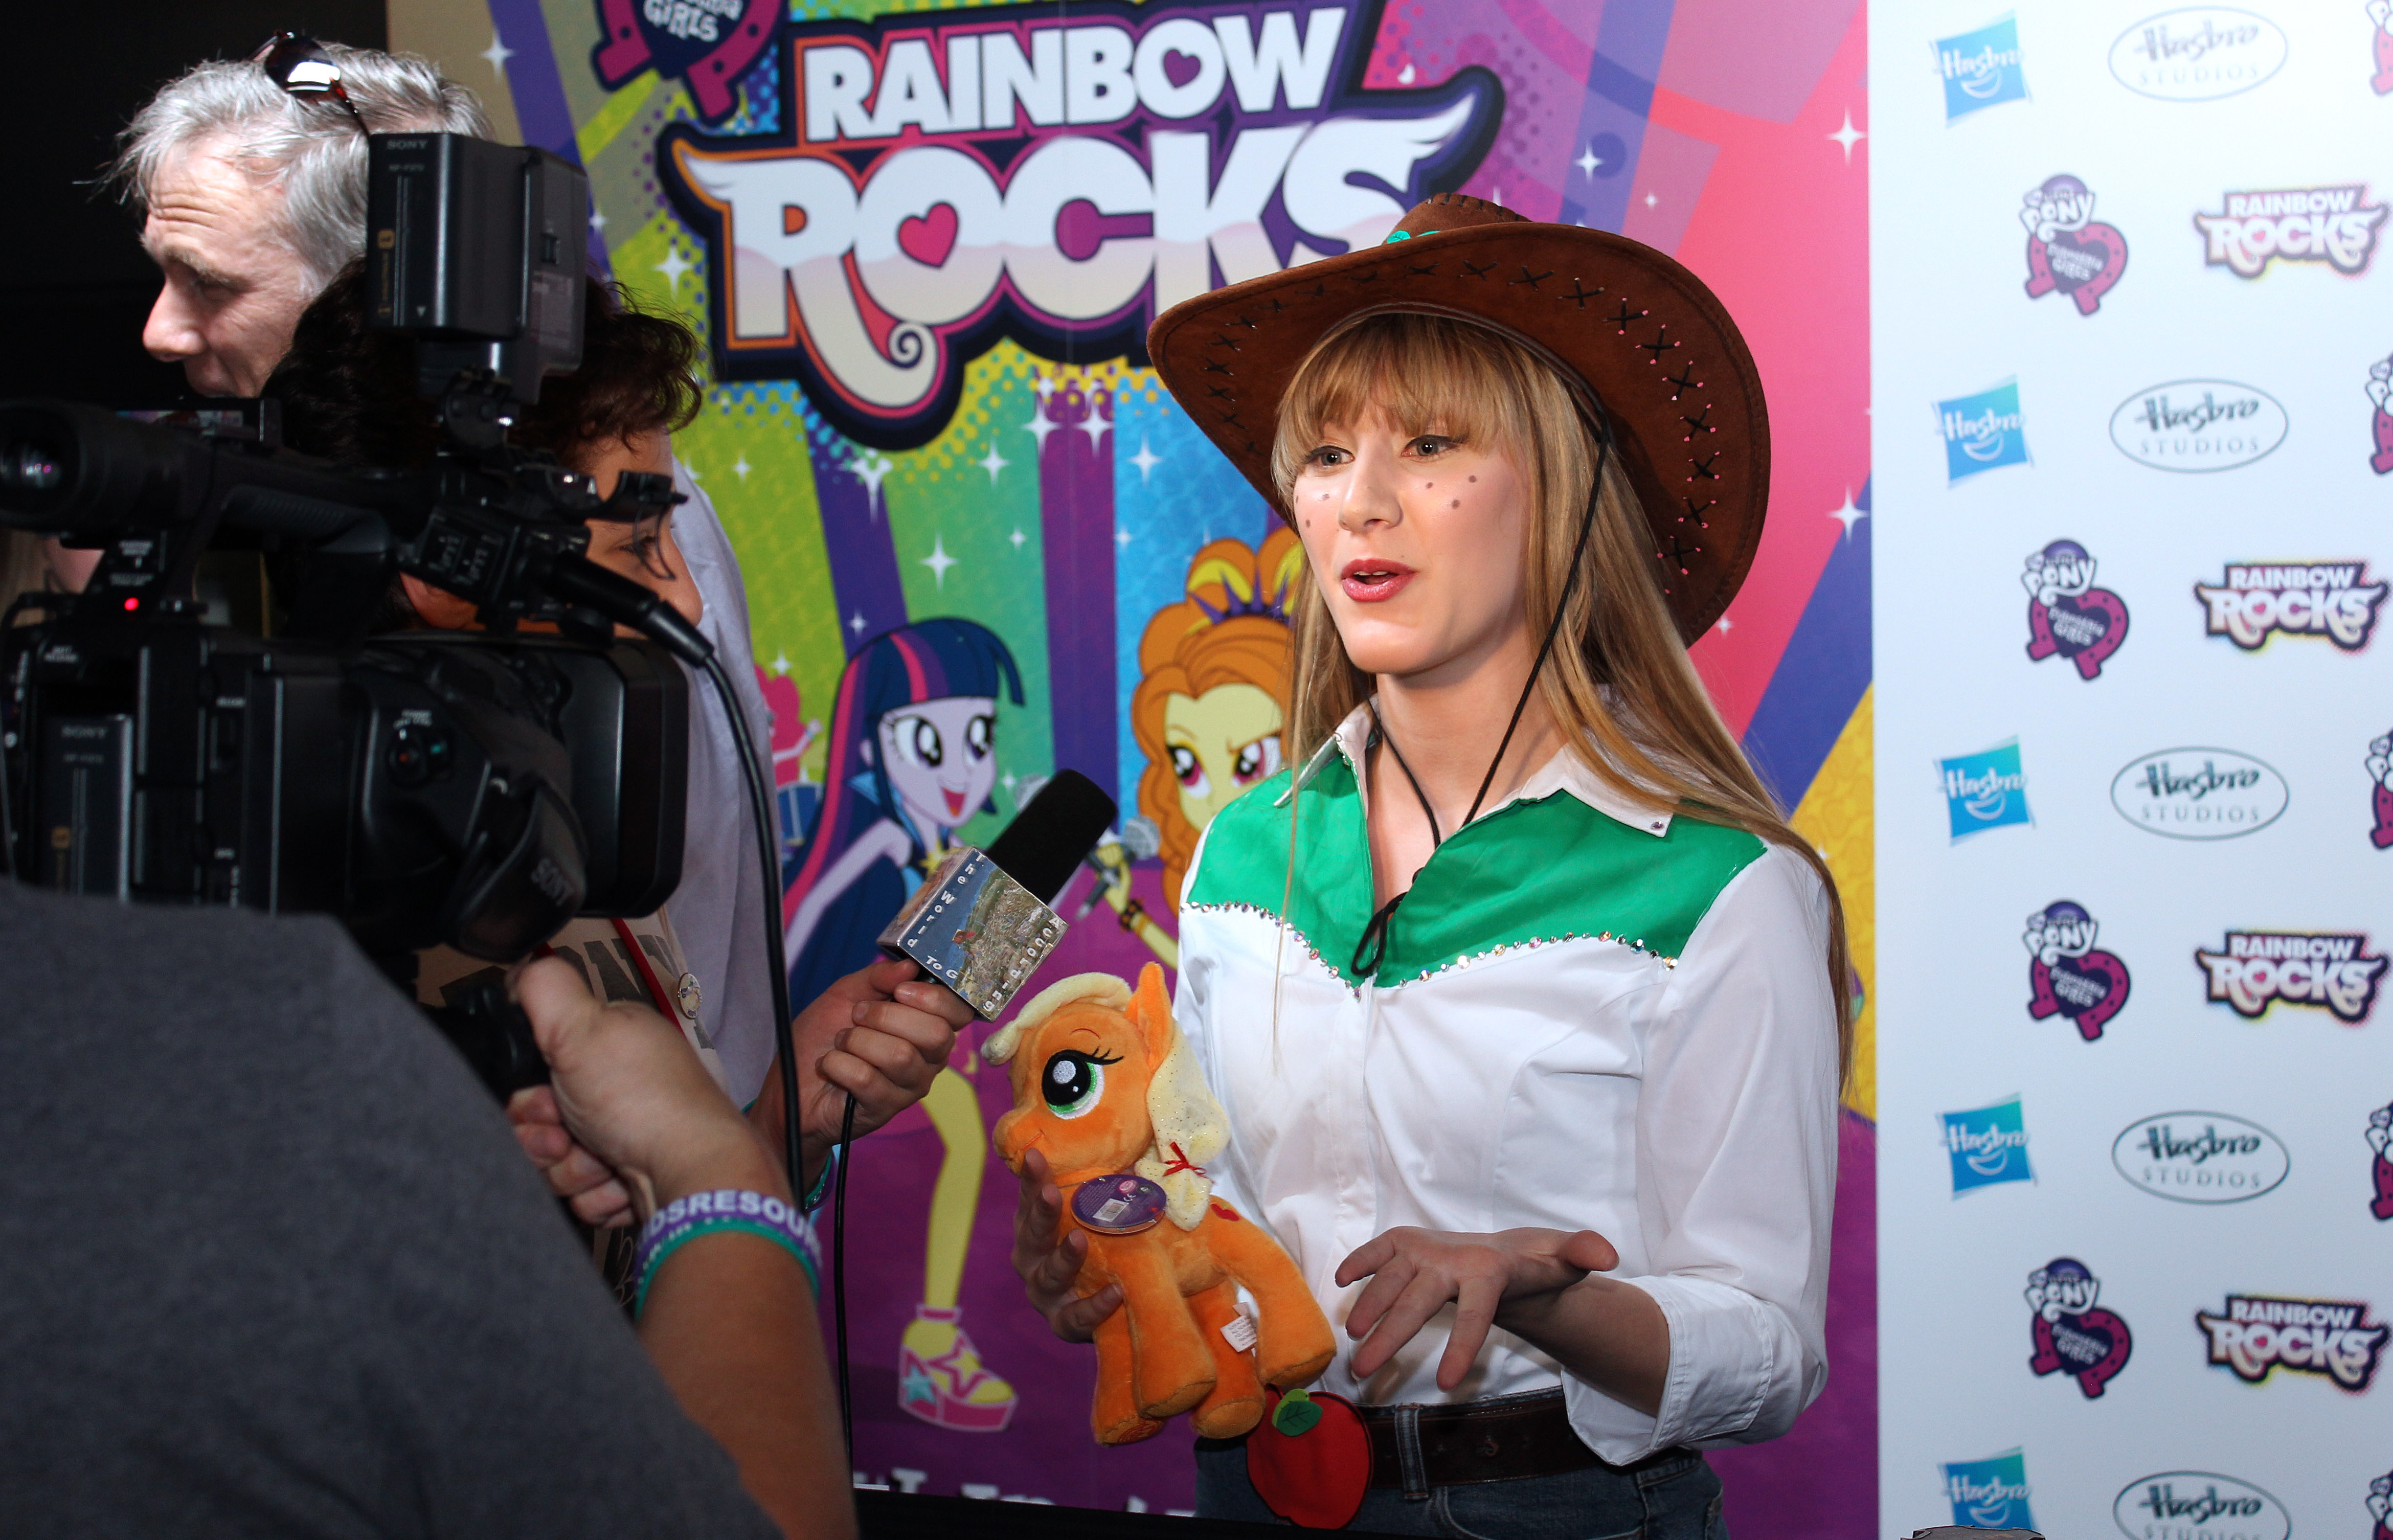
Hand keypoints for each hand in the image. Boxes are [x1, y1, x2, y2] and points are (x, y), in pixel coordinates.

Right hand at [505, 956, 781, 1225]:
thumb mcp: (585, 1027)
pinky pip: (582, 1196)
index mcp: (610, 1046)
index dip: (527, 1091)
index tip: (541, 1098)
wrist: (689, 1175)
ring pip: (556, 1163)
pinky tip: (621, 1182)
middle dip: (545, 1136)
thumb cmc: (648, 1102)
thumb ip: (546, 989)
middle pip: (540, 1123)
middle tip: (568, 1133)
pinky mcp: (628, 1181)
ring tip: (603, 1160)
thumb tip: (524, 968)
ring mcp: (625, 1137)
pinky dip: (595, 1195)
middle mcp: (619, 1089)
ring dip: (571, 1169)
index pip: (537, 1070)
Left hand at [754, 958, 975, 1173]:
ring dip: (858, 1040)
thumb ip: (879, 978)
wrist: (793, 1082)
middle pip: (935, 1035)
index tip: (900, 990)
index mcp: (928, 1027)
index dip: (934, 999)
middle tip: (857, 1015)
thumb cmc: (823, 1036)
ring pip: (900, 1056)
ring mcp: (909, 1087)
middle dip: (887, 1016)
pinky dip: (838, 1063)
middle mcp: (928, 1060)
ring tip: (841, 1042)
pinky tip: (830, 1065)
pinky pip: (867, 1079)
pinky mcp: (884, 1109)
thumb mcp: (847, 993)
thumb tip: (910, 966)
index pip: (959, 1013)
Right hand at [1009, 1148, 1121, 1342]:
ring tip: (1079, 1239)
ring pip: (1048, 1276)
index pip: (1030, 1199)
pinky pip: (1076, 1317)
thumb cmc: (1098, 1246)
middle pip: (1031, 1235)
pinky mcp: (1064, 1323)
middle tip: (1052, 1194)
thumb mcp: (1099, 1216)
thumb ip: (1108, 1189)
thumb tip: (1133, 1158)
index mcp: (1035, 1228)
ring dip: (1063, 1258)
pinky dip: (1094, 1305)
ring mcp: (1045, 1294)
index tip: (1035, 1156)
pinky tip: (1115, 1292)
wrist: (1105, 1305)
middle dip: (1041, 1214)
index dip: (1031, 1179)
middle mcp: (1032, 1260)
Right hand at [1335, 1227, 1618, 1390]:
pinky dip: (1358, 1262)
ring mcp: (1426, 1248)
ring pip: (1391, 1280)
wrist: (1511, 1251)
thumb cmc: (1539, 1267)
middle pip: (1419, 1301)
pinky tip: (1341, 1282)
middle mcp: (1451, 1257)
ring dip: (1369, 1308)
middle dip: (1391, 1335)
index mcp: (1489, 1269)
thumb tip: (1609, 1255)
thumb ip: (1585, 1255)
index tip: (1446, 1385)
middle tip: (1366, 1369)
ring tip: (1353, 1343)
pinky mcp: (1406, 1242)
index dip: (1462, 1347)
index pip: (1476, 1313)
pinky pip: (1378, 1251)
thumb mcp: (1566, 1264)